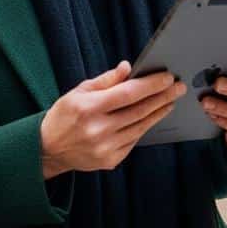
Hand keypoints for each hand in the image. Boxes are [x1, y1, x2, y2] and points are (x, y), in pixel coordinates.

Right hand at [39, 60, 186, 178]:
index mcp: (88, 108)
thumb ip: (106, 80)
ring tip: (170, 101)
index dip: (151, 84)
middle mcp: (98, 129)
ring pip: (141, 127)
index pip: (128, 93)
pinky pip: (134, 140)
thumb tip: (128, 67)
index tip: (168, 77)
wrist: (48, 149)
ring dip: (159, 112)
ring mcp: (105, 147)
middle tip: (178, 87)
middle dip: (163, 97)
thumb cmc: (64, 115)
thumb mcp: (79, 91)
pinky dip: (144, 127)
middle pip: (139, 110)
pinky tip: (152, 117)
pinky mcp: (110, 160)